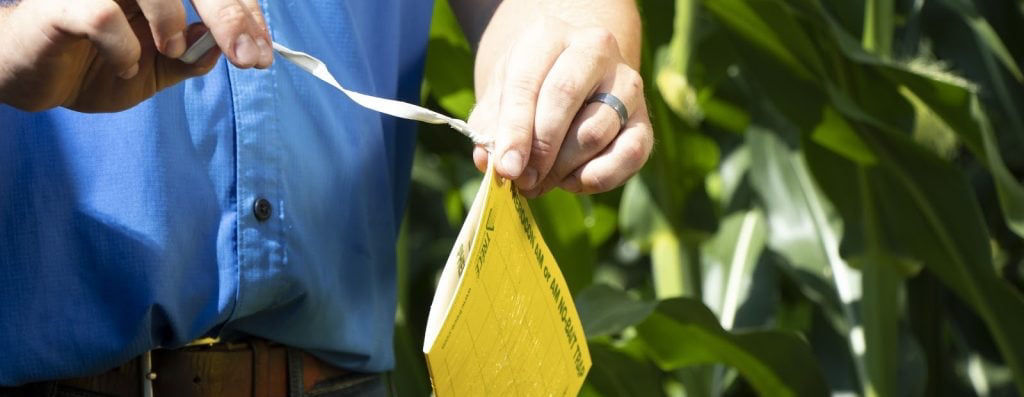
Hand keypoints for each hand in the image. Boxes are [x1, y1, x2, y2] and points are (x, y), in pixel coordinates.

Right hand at [0, 0, 271, 111]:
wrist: (29, 76)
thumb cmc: (91, 64)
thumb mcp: (156, 68)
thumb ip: (191, 57)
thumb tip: (232, 47)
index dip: (245, 15)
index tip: (263, 54)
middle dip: (231, 16)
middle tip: (252, 58)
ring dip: (171, 20)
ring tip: (166, 50)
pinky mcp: (62, 2)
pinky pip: (102, 15)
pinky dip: (123, 47)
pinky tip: (122, 64)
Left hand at [468, 15, 652, 196]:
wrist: (571, 78)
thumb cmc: (528, 90)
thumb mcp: (498, 98)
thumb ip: (489, 128)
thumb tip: (489, 161)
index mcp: (549, 36)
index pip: (528, 82)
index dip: (515, 130)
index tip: (506, 168)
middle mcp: (594, 49)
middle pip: (564, 99)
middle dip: (541, 149)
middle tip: (524, 181)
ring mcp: (625, 83)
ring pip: (594, 132)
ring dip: (564, 168)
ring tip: (542, 181)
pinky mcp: (644, 118)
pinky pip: (630, 154)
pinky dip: (600, 177)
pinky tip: (573, 181)